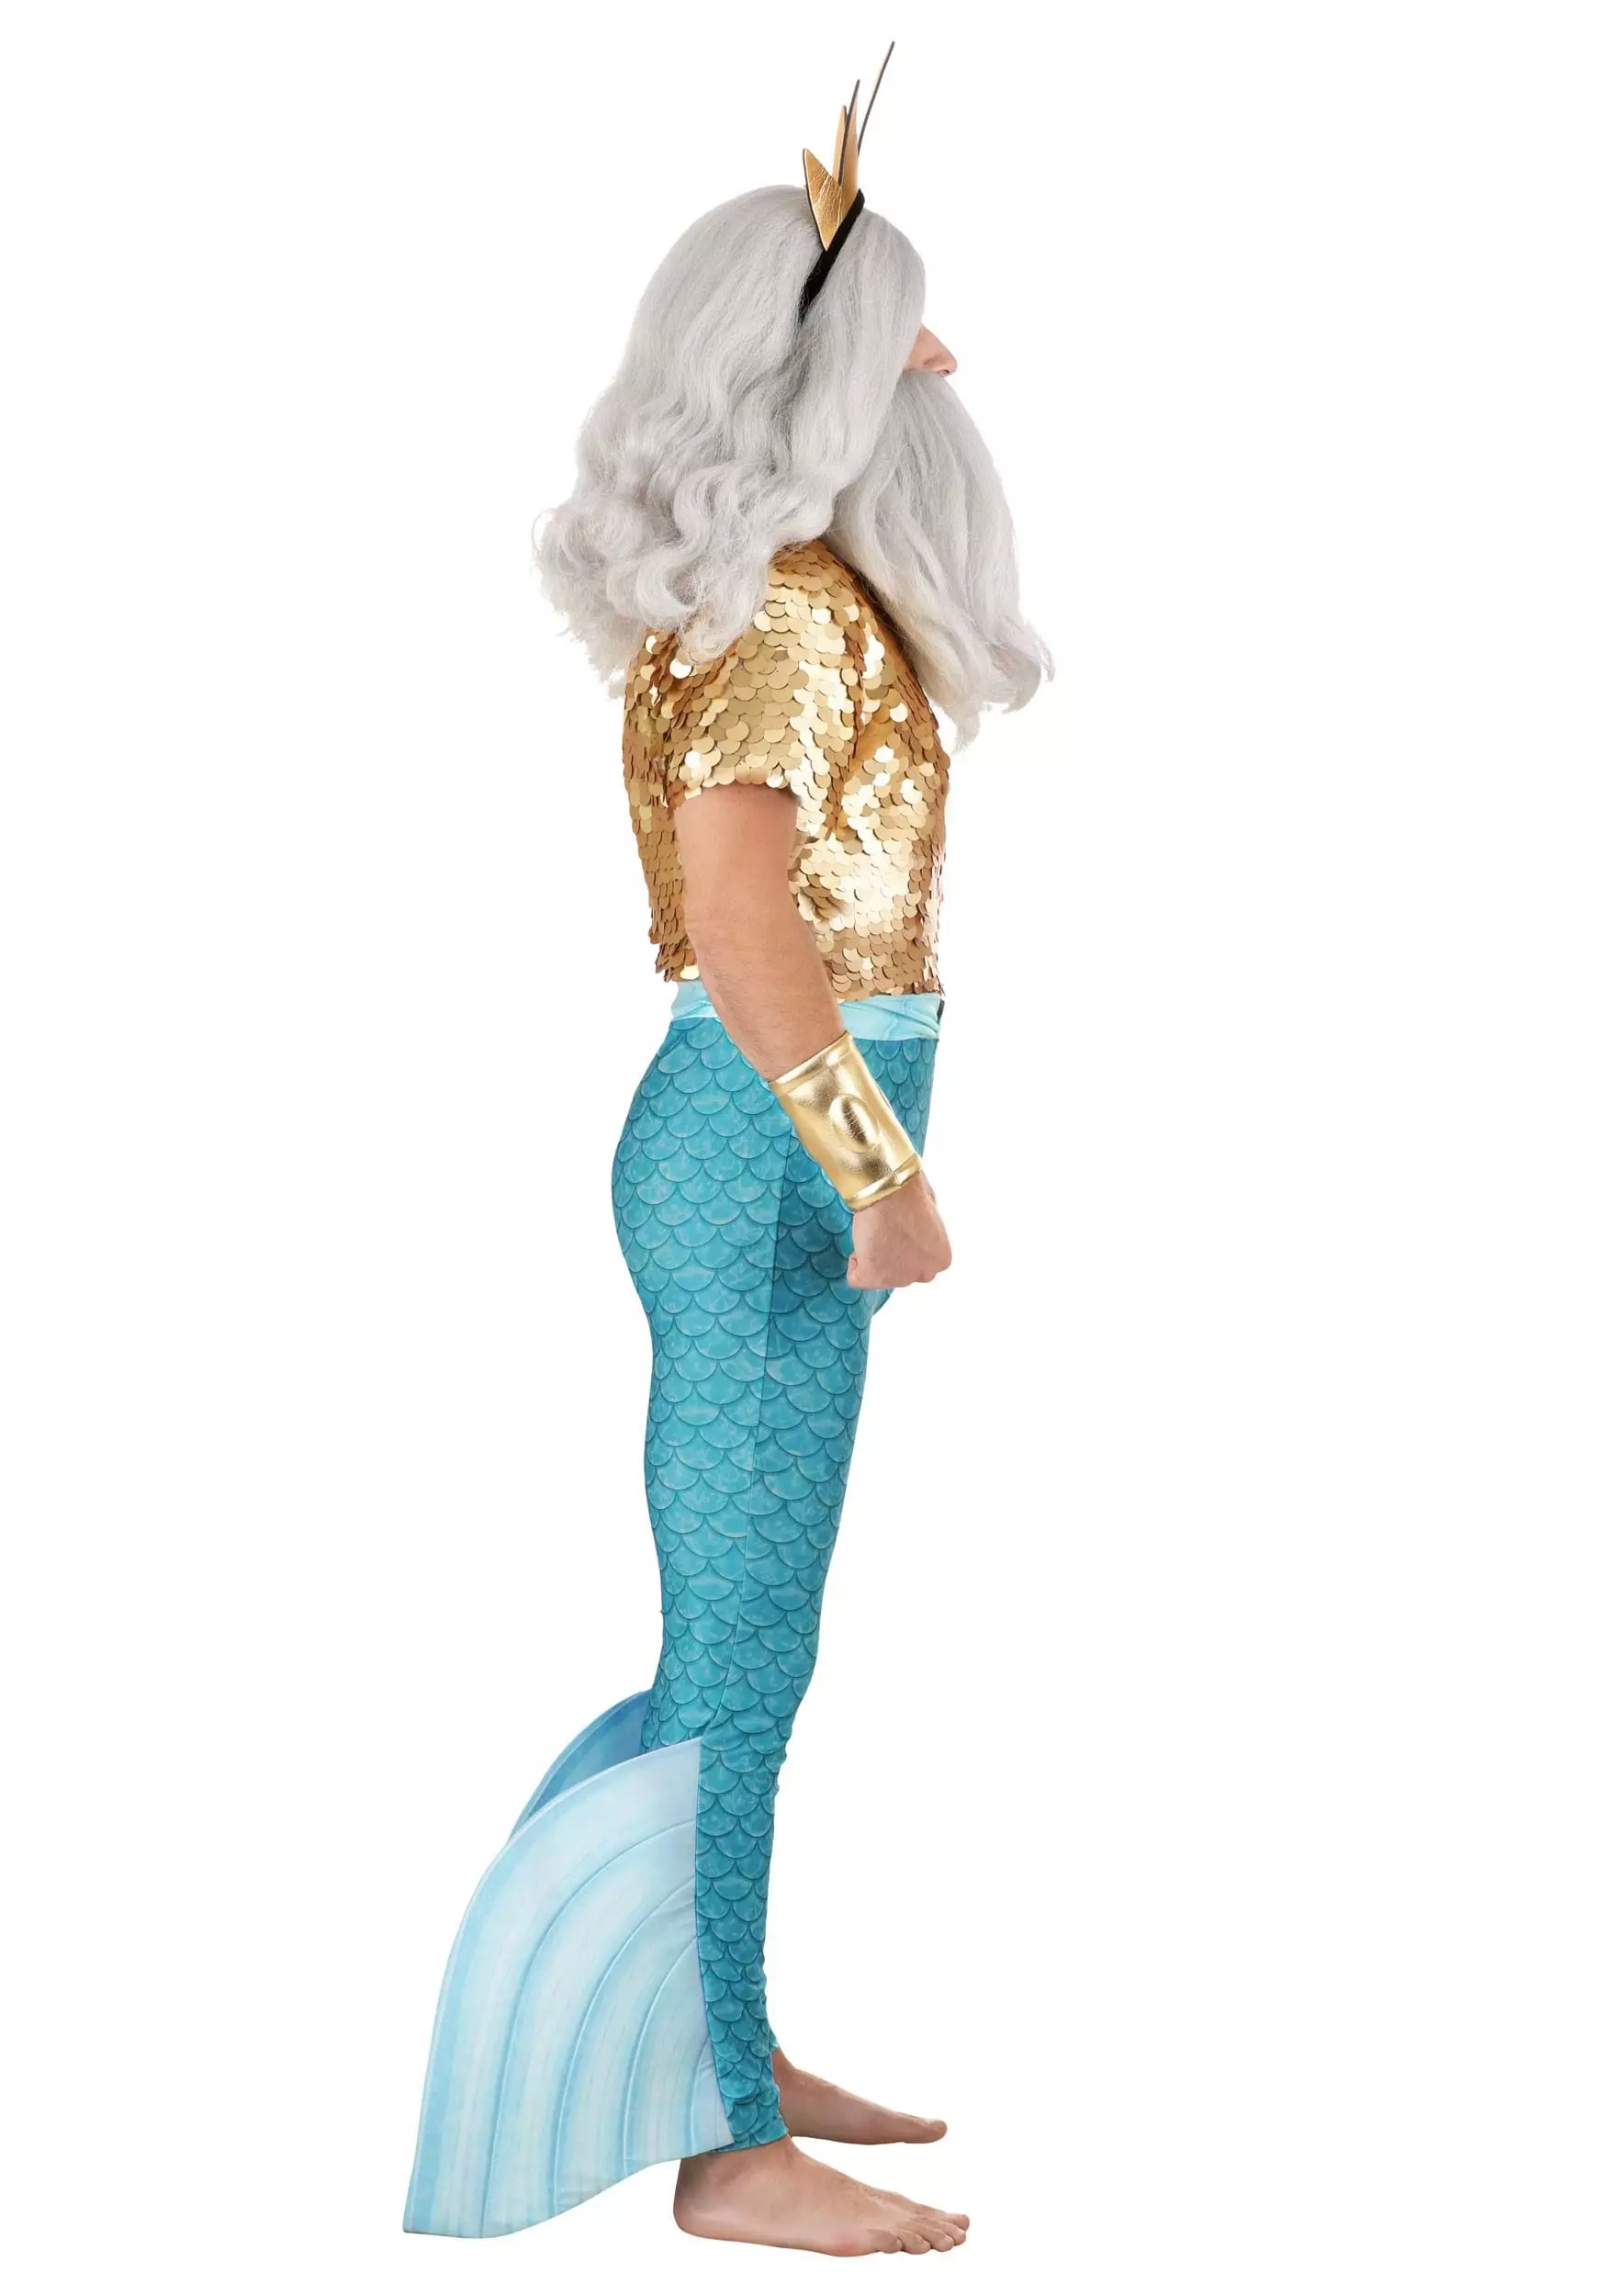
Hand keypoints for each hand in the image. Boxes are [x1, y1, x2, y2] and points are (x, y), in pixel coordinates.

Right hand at [846, 1172, 951, 1289]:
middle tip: (884, 1233)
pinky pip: (856, 1278)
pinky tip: (862, 1241)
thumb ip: (925, 1233)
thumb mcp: (930, 1213)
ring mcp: (899, 1278)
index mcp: (941, 1258)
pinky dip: (854, 1263)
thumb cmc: (909, 1191)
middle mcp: (925, 1273)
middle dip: (892, 1256)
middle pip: (901, 1272)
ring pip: (880, 1277)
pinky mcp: (874, 1277)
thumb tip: (915, 1233)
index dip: (905, 1246)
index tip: (897, 1230)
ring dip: (874, 1257)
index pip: (919, 1263)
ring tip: (874, 1232)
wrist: (889, 1187)